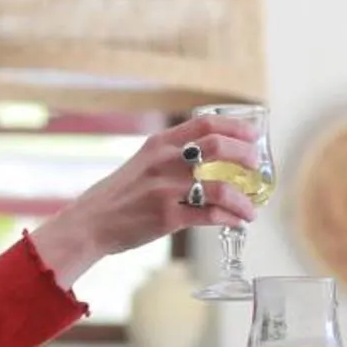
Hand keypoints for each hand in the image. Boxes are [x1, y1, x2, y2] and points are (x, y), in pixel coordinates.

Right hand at [30, 114, 262, 287]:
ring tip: (251, 208)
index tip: (253, 134)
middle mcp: (163, 161)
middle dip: (245, 156)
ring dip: (244, 198)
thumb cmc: (118, 195)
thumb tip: (208, 156)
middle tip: (257, 166)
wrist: (90, 223)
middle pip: (218, 147)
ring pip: (220, 187)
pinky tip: (237, 221)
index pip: (205, 123)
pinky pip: (211, 215)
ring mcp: (165, 189)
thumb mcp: (142, 162)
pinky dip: (230, 218)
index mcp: (159, 143)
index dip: (235, 126)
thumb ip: (170, 156)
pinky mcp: (167, 217)